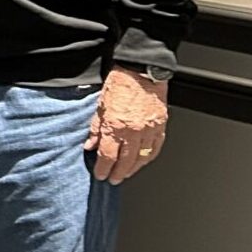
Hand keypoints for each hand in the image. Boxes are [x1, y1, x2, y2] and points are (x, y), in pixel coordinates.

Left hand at [86, 66, 168, 183]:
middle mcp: (134, 131)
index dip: (103, 169)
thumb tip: (90, 146)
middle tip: (113, 180)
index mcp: (116, 126)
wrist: (141, 71)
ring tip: (126, 174)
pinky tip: (142, 161)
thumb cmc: (119, 84)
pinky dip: (148, 157)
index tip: (100, 175)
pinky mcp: (161, 126)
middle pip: (126, 161)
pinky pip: (156, 148)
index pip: (108, 156)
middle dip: (118, 173)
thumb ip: (95, 129)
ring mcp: (149, 130)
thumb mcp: (99, 107)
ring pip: (143, 158)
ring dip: (134, 169)